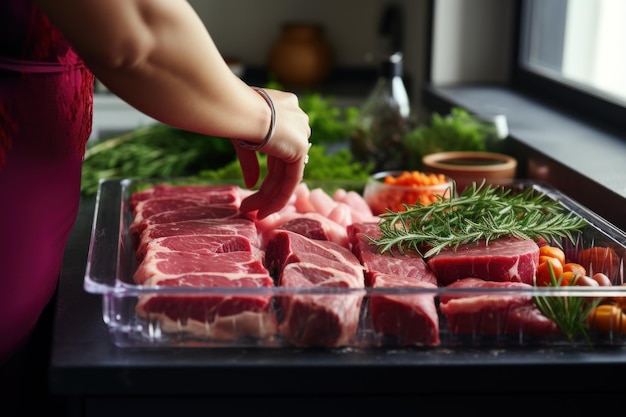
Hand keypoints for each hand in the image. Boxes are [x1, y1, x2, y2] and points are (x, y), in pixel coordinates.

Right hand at [237, 88, 310, 218]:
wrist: (237, 109)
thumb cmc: (230, 115)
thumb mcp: (242, 140)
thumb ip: (250, 162)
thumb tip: (251, 184)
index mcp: (284, 107)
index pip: (280, 145)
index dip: (270, 169)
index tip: (255, 184)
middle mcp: (297, 119)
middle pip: (282, 163)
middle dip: (266, 188)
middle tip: (249, 205)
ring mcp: (301, 133)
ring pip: (285, 175)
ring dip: (267, 197)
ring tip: (249, 211)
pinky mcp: (301, 148)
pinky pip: (291, 180)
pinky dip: (278, 198)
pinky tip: (263, 211)